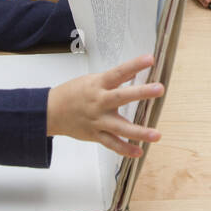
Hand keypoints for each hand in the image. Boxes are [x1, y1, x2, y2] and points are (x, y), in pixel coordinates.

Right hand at [46, 54, 162, 157]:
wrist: (51, 111)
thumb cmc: (74, 93)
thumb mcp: (93, 80)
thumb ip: (116, 78)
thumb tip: (135, 70)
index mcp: (98, 84)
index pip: (119, 72)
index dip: (134, 65)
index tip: (150, 59)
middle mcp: (99, 102)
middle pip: (121, 97)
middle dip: (141, 93)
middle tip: (159, 89)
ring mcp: (97, 120)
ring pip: (119, 127)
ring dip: (139, 132)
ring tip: (156, 135)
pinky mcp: (95, 135)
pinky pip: (112, 144)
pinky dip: (125, 149)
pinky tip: (139, 152)